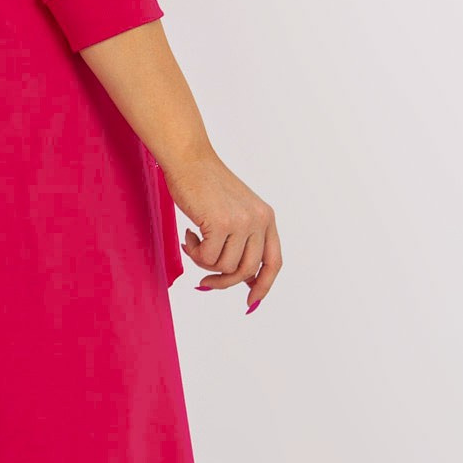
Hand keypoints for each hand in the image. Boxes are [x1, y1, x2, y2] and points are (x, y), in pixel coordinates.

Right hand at [162, 147, 281, 311]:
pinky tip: (189, 234)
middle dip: (223, 282)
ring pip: (224, 267)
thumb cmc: (206, 187)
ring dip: (204, 262)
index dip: (264, 285)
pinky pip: (207, 258)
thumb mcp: (235, 212)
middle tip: (204, 282)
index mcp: (266, 218)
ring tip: (195, 242)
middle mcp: (259, 220)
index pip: (274, 262)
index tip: (251, 301)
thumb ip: (244, 241)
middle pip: (246, 271)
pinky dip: (194, 252)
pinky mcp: (220, 224)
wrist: (189, 161)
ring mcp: (241, 222)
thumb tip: (245, 278)